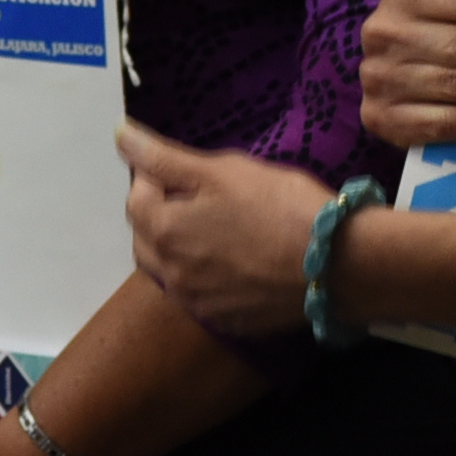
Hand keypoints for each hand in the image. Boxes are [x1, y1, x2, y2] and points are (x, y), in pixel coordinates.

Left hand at [116, 123, 324, 337]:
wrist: (336, 264)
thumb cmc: (277, 206)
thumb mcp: (221, 170)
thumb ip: (164, 157)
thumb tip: (119, 135)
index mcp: (163, 231)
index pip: (136, 196)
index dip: (158, 175)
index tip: (192, 168)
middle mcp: (170, 274)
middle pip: (147, 238)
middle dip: (161, 213)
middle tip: (202, 195)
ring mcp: (199, 303)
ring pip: (172, 269)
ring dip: (181, 247)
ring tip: (218, 227)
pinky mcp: (228, 321)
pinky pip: (202, 294)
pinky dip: (207, 275)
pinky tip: (239, 259)